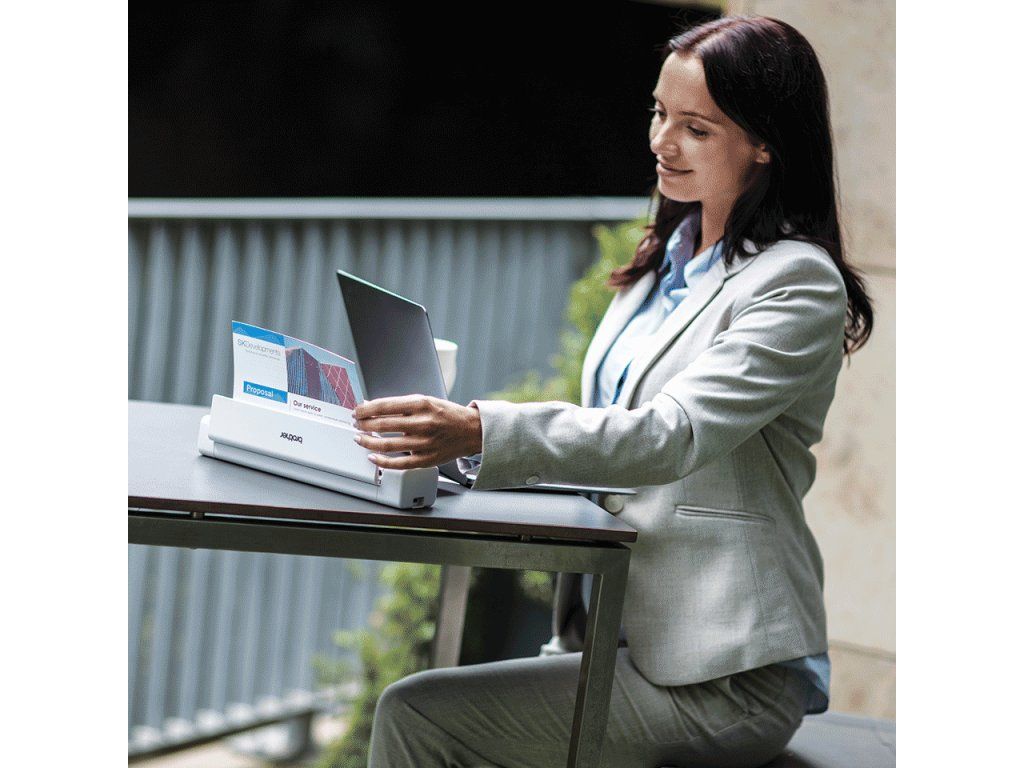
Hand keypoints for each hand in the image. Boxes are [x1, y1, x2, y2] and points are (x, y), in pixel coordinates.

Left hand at [352, 394, 482, 469]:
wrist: (471, 430)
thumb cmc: (446, 415)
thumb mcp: (426, 401)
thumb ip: (400, 405)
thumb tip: (372, 406)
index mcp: (422, 404)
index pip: (384, 406)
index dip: (365, 409)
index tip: (357, 411)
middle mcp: (423, 423)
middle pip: (382, 425)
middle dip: (363, 425)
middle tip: (356, 424)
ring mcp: (424, 443)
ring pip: (386, 445)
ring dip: (367, 442)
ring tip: (359, 438)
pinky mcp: (426, 459)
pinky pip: (398, 463)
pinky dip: (381, 461)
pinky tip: (372, 457)